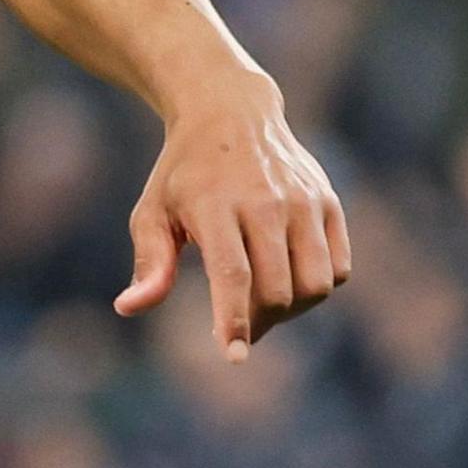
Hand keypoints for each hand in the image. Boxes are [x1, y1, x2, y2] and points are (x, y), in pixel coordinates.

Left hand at [117, 71, 350, 360]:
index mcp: (216, 204)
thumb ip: (150, 262)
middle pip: (277, 289)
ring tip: (264, 301)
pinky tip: (289, 278)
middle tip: (239, 324)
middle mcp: (266, 201)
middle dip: (258, 322)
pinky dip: (318, 287)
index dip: (236, 320)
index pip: (233, 274)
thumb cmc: (183, 173)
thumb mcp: (152, 210)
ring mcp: (303, 200)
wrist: (231, 112)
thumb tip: (129, 307)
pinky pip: (338, 268)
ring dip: (293, 310)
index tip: (234, 356)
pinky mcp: (328, 202)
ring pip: (315, 284)